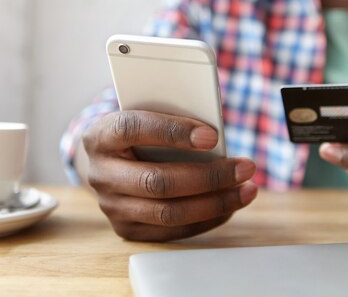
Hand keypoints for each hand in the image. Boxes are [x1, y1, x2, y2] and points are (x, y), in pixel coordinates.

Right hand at [82, 110, 256, 241]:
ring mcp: (111, 206)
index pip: (133, 129)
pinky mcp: (126, 229)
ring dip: (215, 202)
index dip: (172, 132)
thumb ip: (171, 121)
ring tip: (246, 189)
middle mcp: (101, 174)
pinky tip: (229, 205)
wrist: (108, 161)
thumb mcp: (146, 116)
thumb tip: (215, 138)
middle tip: (245, 167)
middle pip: (157, 181)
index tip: (212, 136)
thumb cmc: (139, 133)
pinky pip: (172, 231)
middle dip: (209, 177)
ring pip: (168, 212)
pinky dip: (206, 219)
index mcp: (101, 136)